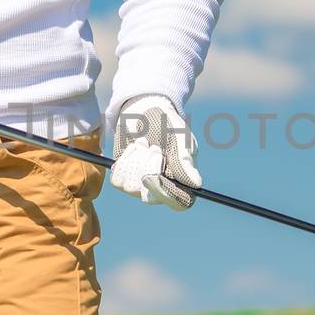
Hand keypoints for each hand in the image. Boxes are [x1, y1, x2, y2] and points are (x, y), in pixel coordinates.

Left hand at [110, 93, 200, 210]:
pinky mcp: (125, 179)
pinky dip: (125, 160)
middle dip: (147, 170)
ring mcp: (141, 186)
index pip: (179, 202)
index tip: (156, 175)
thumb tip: (196, 184)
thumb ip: (184, 161)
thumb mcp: (179, 138)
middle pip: (151, 198)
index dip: (168, 193)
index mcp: (182, 181)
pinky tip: (134, 148)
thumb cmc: (168, 124)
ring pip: (132, 187)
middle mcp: (162, 188)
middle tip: (154, 147)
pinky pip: (118, 180)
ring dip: (137, 160)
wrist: (145, 111)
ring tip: (145, 143)